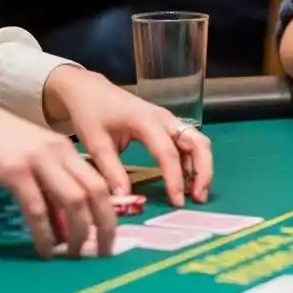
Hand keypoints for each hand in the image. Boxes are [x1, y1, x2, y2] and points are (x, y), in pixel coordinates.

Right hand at [0, 82, 115, 259]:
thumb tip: (62, 221)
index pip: (100, 182)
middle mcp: (59, 153)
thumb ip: (47, 181)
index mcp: (66, 149)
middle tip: (102, 253)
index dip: (110, 212)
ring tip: (73, 256)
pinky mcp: (15, 172)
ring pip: (73, 202)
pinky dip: (45, 234)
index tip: (109, 236)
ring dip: (78, 234)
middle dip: (104, 226)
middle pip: (96, 192)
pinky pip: (38, 209)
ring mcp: (38, 161)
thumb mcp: (31, 155)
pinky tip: (44, 251)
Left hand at [42, 66, 212, 206]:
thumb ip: (111, 172)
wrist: (89, 89)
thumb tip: (126, 199)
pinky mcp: (167, 125)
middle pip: (197, 142)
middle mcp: (164, 118)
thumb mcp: (95, 144)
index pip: (168, 153)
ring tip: (196, 194)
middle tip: (198, 198)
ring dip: (201, 167)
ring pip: (197, 142)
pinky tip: (186, 181)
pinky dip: (192, 162)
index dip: (175, 179)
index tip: (177, 202)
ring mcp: (168, 120)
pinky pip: (188, 143)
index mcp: (146, 121)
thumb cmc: (91, 113)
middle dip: (203, 171)